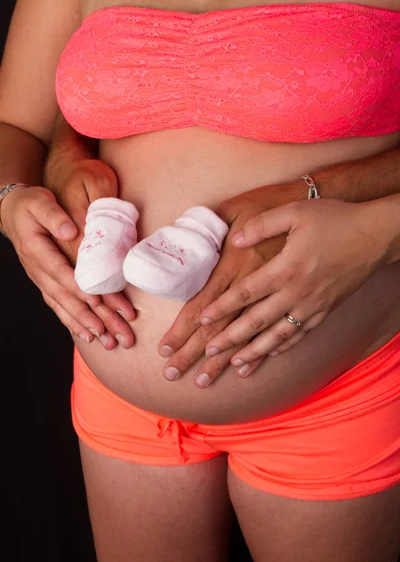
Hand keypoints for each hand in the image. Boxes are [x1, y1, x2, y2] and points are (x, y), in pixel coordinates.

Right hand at [44, 156, 135, 348]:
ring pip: (64, 307)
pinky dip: (73, 322)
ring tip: (106, 341)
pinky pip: (59, 306)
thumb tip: (70, 229)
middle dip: (91, 316)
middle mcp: (38, 270)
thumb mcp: (40, 201)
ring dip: (85, 325)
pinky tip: (88, 335)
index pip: (60, 272)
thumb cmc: (31, 205)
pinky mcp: (46, 283)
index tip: (96, 300)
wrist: (13, 212)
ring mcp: (41, 279)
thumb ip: (53, 215)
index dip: (78, 287)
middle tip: (112, 333)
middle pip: (66, 297)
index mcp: (37, 250)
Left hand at [199, 198, 386, 374]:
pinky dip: (283, 347)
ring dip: (254, 351)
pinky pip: (300, 334)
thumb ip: (262, 225)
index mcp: (285, 268)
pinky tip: (270, 354)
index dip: (221, 306)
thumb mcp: (295, 212)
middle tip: (209, 351)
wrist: (375, 235)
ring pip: (277, 335)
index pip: (245, 293)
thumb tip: (236, 240)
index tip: (202, 319)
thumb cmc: (334, 220)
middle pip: (256, 321)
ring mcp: (312, 305)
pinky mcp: (325, 310)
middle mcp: (296, 292)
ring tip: (234, 364)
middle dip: (230, 338)